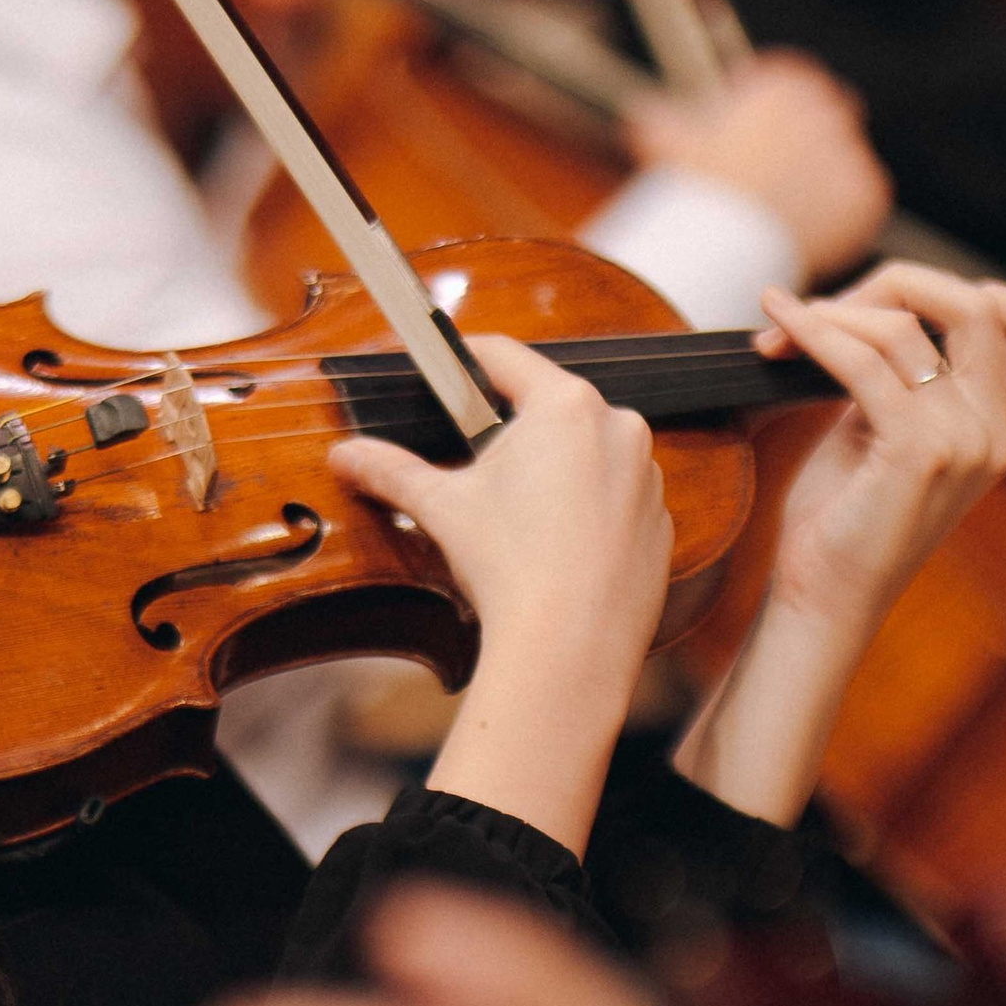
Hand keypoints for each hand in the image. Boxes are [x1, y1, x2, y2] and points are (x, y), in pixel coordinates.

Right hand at [335, 326, 669, 683]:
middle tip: (473, 466)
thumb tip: (347, 455)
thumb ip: (392, 470)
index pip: (505, 357)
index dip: (464, 358)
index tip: (444, 364)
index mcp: (565, 406)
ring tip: (516, 522)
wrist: (569, 647)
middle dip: (510, 431)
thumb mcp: (441, 507)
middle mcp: (619, 428)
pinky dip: (586, 516)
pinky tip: (553, 552)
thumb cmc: (510, 566)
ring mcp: (646, 478)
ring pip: (588, 456)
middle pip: (550, 409)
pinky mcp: (658, 525)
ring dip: (553, 473)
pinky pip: (615, 503)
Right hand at [624, 50, 888, 282]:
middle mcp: (828, 105)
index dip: (767, 114)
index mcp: (786, 82)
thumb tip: (641, 110)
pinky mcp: (868, 193)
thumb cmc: (690, 185)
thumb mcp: (665, 142)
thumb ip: (658, 118)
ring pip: (841, 163)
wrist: (726, 240)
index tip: (751, 141)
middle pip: (824, 119)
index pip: (787, 88)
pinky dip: (839, 218)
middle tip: (773, 182)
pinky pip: (859, 202)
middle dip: (803, 144)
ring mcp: (852, 150)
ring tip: (783, 217)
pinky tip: (805, 234)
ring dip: (820, 182)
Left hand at [755, 261, 1005, 639]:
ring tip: (784, 325)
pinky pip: (865, 363)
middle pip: (977, 304)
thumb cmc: (841, 521)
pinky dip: (817, 333)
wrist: (823, 600)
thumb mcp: (879, 432)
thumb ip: (896, 376)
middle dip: (894, 284)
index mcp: (995, 426)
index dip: (974, 290)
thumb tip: (866, 306)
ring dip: (836, 312)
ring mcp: (963, 442)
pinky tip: (780, 327)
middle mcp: (994, 432)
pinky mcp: (918, 453)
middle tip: (824, 309)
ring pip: (908, 327)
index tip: (893, 302)